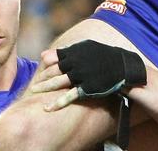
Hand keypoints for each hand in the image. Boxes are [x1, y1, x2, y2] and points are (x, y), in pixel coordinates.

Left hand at [30, 40, 146, 110]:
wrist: (123, 67)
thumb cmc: (104, 57)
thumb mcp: (85, 49)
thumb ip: (65, 52)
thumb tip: (43, 55)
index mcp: (76, 52)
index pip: (56, 59)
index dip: (47, 68)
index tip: (41, 75)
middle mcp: (77, 63)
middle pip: (54, 71)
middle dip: (43, 79)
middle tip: (34, 86)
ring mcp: (82, 75)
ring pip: (59, 82)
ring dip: (45, 88)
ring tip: (35, 92)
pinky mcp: (87, 87)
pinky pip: (70, 96)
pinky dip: (59, 102)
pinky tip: (48, 107)